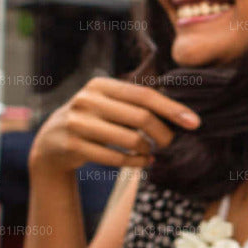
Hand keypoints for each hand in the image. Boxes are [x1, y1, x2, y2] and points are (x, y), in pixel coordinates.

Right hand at [29, 76, 199, 173]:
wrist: (52, 142)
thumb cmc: (93, 119)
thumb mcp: (108, 103)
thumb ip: (136, 103)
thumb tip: (180, 112)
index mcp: (101, 85)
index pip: (145, 95)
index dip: (172, 109)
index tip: (195, 122)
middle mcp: (87, 100)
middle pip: (140, 118)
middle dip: (163, 133)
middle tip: (171, 143)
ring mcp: (78, 123)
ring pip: (130, 140)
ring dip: (149, 149)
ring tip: (154, 152)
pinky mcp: (73, 146)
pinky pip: (115, 158)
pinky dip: (136, 162)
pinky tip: (144, 161)